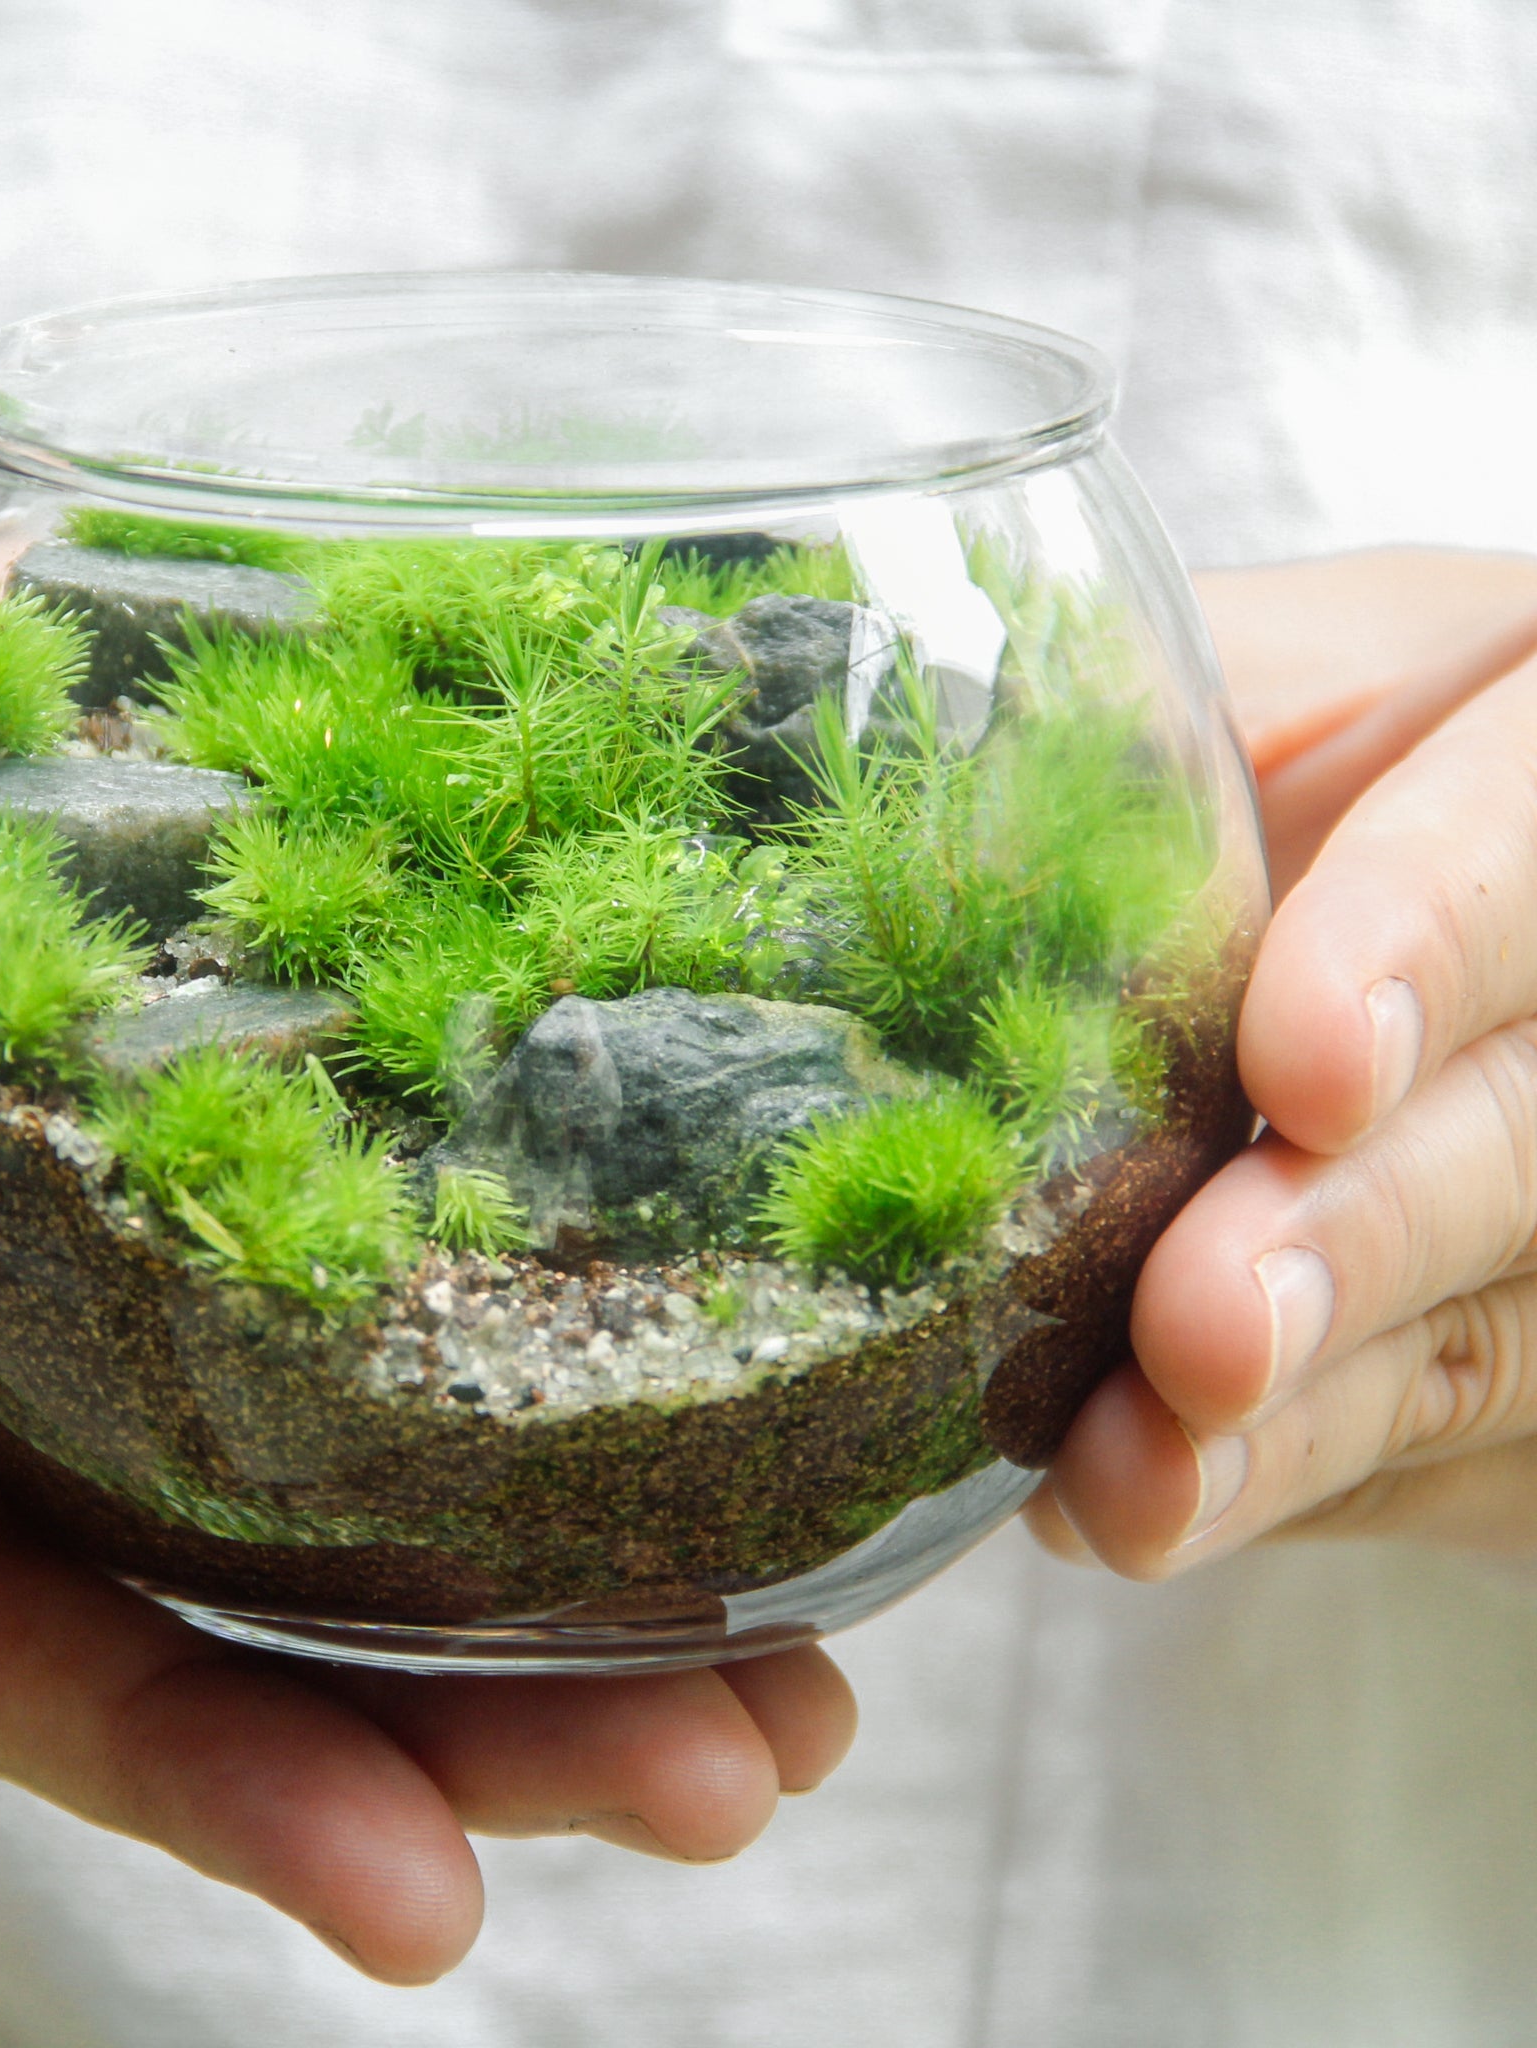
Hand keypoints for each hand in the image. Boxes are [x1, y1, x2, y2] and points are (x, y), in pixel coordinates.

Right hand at [0, 338, 853, 1983]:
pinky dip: (512, 1320)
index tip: (423, 1897)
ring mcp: (71, 1235)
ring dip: (544, 1568)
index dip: (196, 1772)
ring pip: (311, 1463)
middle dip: (466, 1717)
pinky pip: (348, 1248)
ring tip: (783, 1634)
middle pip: (209, 1600)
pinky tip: (703, 1346)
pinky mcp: (170, 1103)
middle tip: (738, 1759)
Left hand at [1027, 548, 1536, 1571]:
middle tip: (1200, 1330)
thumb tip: (885, 761)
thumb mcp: (1270, 683)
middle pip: (1533, 1137)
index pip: (1535, 836)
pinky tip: (1142, 1506)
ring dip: (1310, 1425)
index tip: (1299, 1064)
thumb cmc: (1337, 761)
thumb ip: (1152, 716)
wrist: (1446, 927)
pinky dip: (1284, 1488)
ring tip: (1138, 1481)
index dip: (1435, 945)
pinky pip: (1442, 1453)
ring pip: (1493, 1339)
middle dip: (1364, 1239)